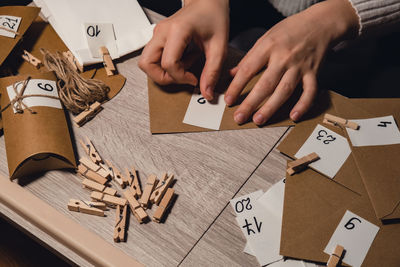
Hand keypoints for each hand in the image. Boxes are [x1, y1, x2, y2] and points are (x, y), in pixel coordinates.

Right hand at [139, 0, 229, 100]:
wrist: (208, 2)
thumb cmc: (213, 17)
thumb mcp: (219, 46)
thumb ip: (212, 71)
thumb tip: (206, 92)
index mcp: (177, 30)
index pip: (168, 63)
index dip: (181, 77)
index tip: (194, 79)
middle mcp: (162, 32)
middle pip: (146, 64)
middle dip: (163, 78)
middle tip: (182, 77)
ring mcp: (157, 34)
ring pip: (146, 62)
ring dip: (162, 72)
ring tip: (182, 67)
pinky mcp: (158, 38)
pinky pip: (153, 58)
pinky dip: (164, 66)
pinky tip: (182, 60)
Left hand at [224, 0, 358, 124]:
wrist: (320, 23)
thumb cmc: (290, 31)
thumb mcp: (266, 38)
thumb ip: (249, 58)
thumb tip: (232, 74)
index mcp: (269, 47)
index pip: (248, 69)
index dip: (237, 86)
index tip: (229, 100)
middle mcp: (284, 57)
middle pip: (265, 84)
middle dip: (250, 103)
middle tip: (239, 117)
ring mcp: (300, 66)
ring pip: (284, 90)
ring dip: (271, 107)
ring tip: (258, 120)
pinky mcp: (314, 73)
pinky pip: (309, 91)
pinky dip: (303, 105)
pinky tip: (294, 116)